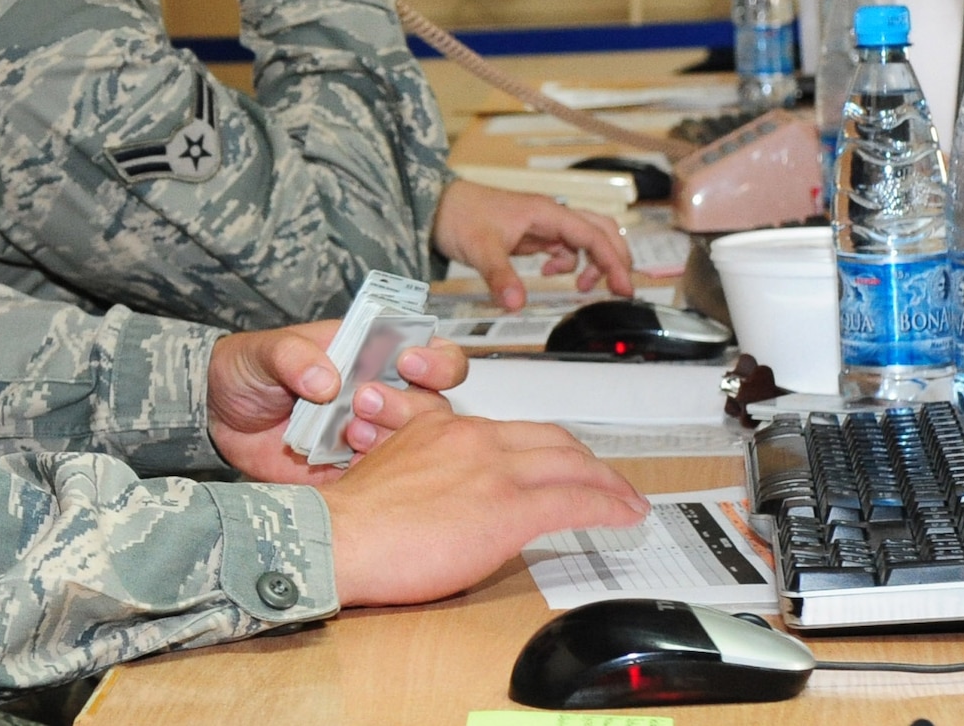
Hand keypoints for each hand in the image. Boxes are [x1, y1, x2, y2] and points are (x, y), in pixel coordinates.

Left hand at [206, 321, 466, 485]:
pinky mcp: (352, 472)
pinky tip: (343, 468)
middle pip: (435, 403)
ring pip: (416, 447)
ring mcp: (371, 436)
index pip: (428, 351)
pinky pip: (380, 482)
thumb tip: (325, 381)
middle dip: (416, 406)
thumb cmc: (248, 369)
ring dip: (393, 442)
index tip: (409, 363)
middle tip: (364, 402)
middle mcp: (382, 395)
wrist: (218, 417)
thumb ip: (292, 356)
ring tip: (348, 436)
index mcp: (370, 354)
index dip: (435, 358)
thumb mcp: (264, 351)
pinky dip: (373, 479)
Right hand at [320, 410, 649, 604]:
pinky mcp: (510, 508)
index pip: (512, 430)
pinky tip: (624, 516)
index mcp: (444, 427)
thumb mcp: (386, 467)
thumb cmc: (352, 519)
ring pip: (572, 464)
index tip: (560, 462)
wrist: (337, 537)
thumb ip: (424, 463)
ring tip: (626, 499)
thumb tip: (445, 488)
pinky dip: (608, 506)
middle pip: (551, 440)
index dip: (546, 447)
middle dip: (586, 460)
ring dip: (607, 482)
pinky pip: (576, 500)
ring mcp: (495, 470)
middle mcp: (475, 438)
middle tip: (605, 480)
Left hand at [432, 178, 633, 309]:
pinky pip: (562, 246)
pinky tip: (550, 274)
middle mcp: (549, 215)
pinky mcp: (530, 233)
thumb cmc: (459, 215)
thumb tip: (517, 304)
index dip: (613, 261)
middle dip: (614, 258)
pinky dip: (567, 261)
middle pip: (599, 230)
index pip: (593, 235)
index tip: (624, 287)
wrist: (434, 206)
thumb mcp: (481, 248)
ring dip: (592, 261)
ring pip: (583, 238)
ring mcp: (540, 223)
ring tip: (582, 287)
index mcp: (546, 212)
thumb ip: (501, 276)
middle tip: (619, 288)